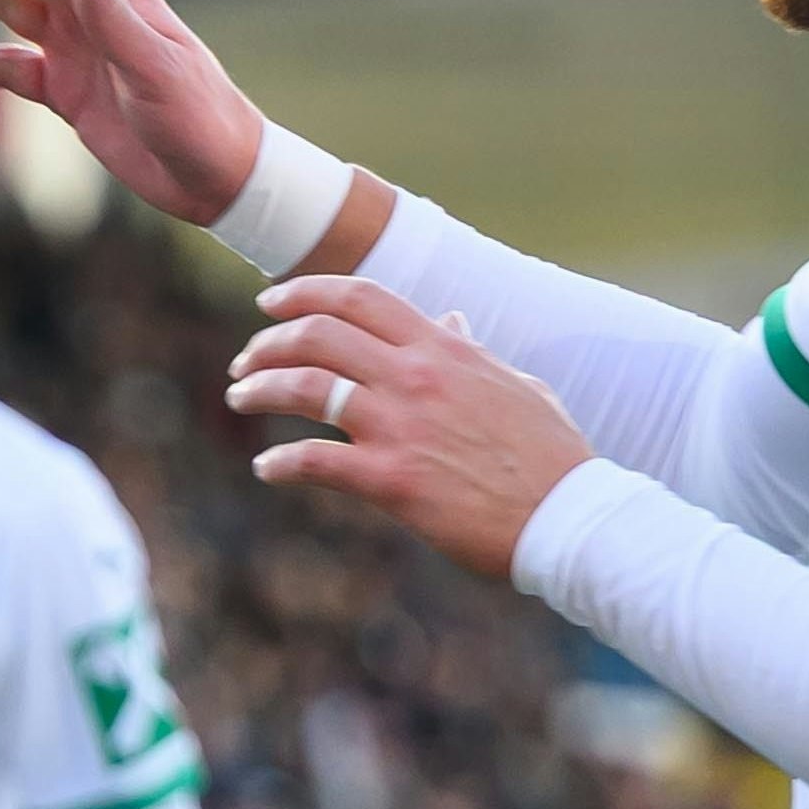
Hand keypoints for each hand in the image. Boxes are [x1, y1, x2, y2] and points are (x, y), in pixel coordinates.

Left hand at [233, 277, 590, 583]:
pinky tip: (266, 468)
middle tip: (245, 362)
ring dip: (261, 389)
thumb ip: (471, 352)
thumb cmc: (548, 455)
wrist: (568, 515)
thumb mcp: (515, 385)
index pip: (360, 296)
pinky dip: (280, 462)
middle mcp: (416, 375)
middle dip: (268, 343)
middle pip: (318, 334)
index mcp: (444, 347)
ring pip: (306, 388)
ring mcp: (400, 426)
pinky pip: (314, 461)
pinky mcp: (391, 480)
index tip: (270, 304)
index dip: (304, 292)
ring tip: (240, 398)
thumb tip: (450, 321)